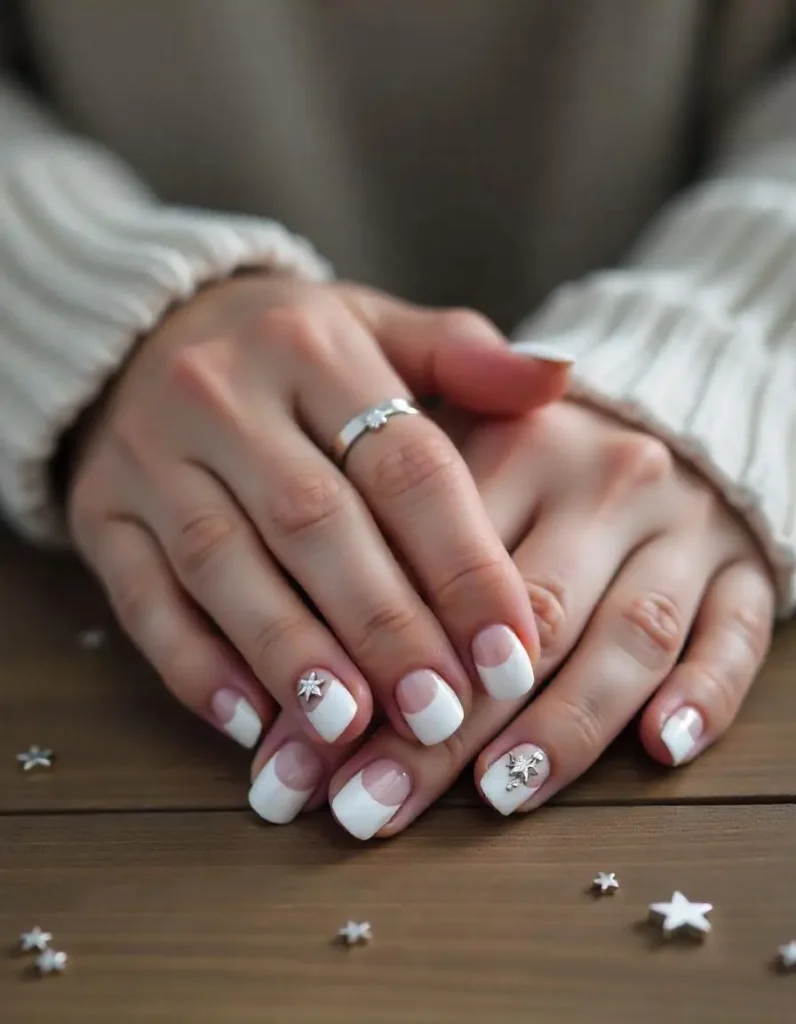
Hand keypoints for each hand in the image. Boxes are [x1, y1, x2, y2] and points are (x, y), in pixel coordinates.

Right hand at [67, 273, 568, 754]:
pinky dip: (193, 664)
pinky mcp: (99, 509)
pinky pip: (141, 594)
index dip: (463, 561)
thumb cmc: (286, 348)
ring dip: (290, 654)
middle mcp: (223, 396)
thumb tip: (561, 377)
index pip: (405, 462)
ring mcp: (150, 455)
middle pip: (316, 522)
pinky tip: (249, 723)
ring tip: (352, 729)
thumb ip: (462, 358)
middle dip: (383, 625)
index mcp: (313, 346)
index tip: (512, 648)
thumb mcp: (372, 325)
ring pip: (224, 564)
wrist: (140, 329)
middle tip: (441, 713)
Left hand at [246, 402, 774, 833]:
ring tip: (498, 793)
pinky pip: (736, 635)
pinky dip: (706, 695)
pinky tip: (661, 746)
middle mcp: (605, 483)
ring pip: (630, 634)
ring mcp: (684, 528)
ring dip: (566, 724)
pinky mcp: (744, 567)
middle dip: (449, 723)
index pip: (445, 567)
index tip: (307, 753)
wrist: (666, 399)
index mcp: (518, 443)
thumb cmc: (533, 449)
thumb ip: (381, 528)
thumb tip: (292, 671)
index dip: (375, 666)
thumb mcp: (457, 445)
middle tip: (372, 802)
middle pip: (530, 616)